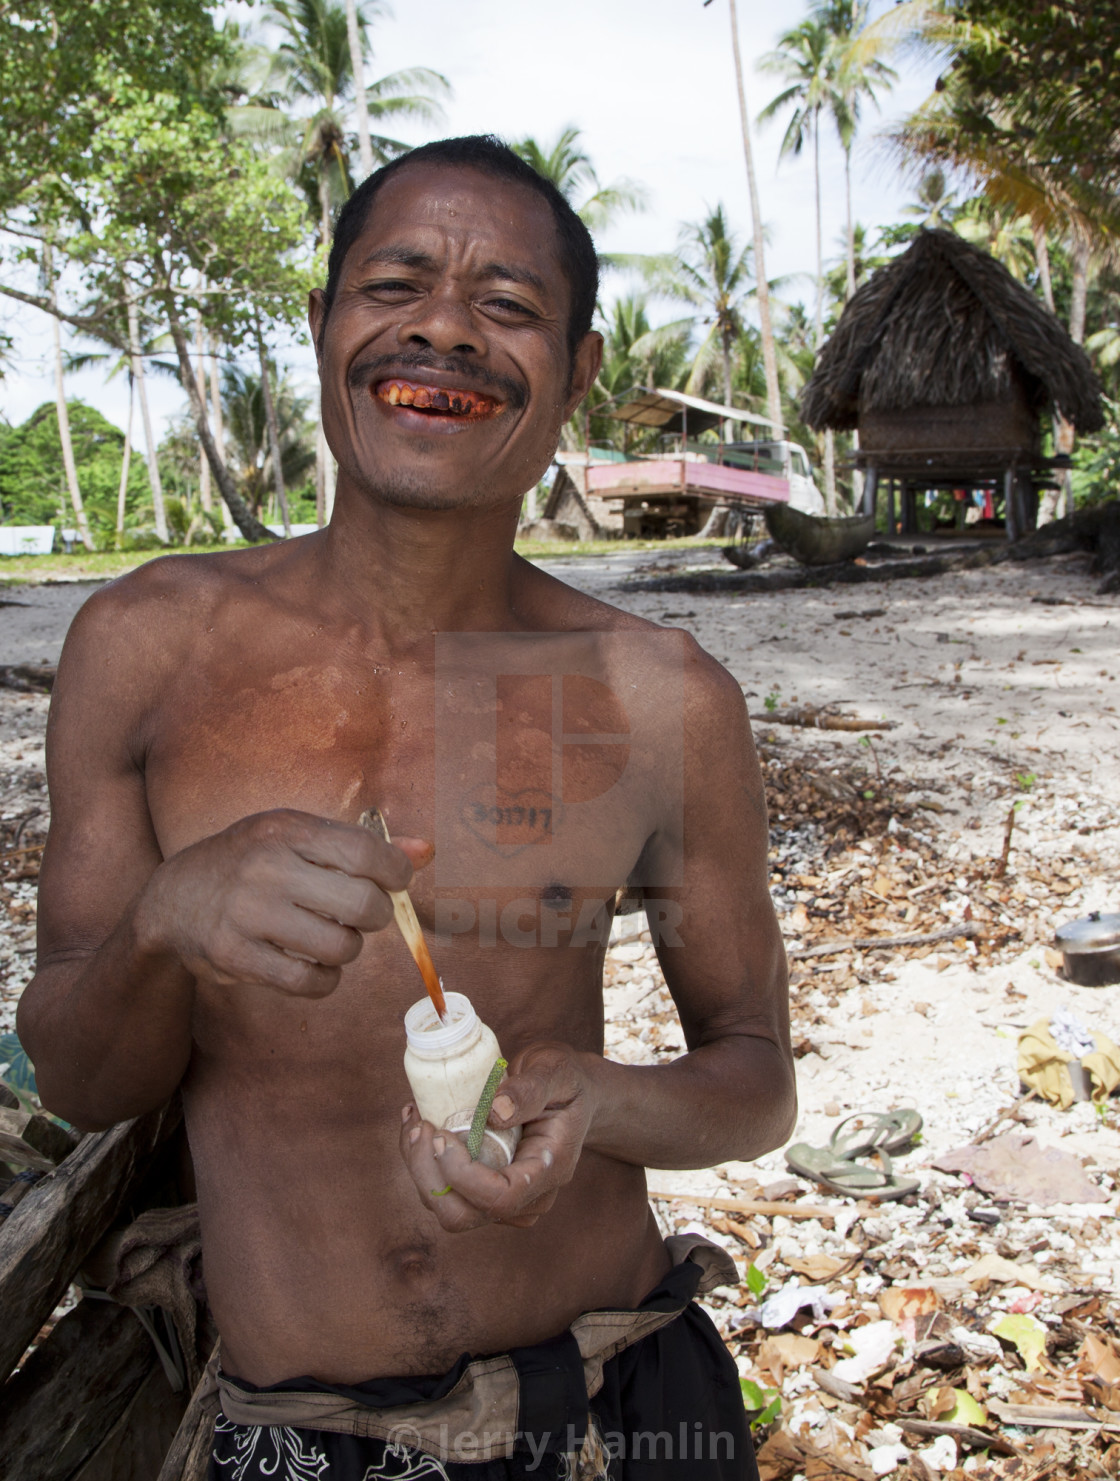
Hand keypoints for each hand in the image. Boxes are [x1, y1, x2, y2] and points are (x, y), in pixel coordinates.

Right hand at [138, 808, 431, 998]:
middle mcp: (266, 867)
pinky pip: (309, 982)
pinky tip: (314, 965)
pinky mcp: (234, 956)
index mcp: (286, 829)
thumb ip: (362, 845)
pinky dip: (324, 980)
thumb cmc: (254, 861)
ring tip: (331, 936)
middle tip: (362, 914)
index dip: (395, 872)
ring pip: (341, 948)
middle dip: (377, 915)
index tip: (395, 881)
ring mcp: (247, 913)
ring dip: (348, 949)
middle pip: (363, 904)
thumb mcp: (298, 836)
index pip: (364, 851)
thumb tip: (426, 853)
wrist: (173, 897)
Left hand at [400, 1042, 596, 1231]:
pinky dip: (424, 1163)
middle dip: (430, 1175)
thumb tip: (496, 1112)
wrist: (571, 1094)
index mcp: (550, 1170)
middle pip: (464, 1215)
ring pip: (448, 1208)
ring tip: (415, 1119)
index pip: (501, 1198)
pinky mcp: (485, 1192)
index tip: (442, 1134)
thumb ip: (531, 1089)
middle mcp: (528, 1197)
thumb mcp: (556, 1072)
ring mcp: (506, 1200)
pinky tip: (420, 1125)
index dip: (463, 1176)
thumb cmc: (565, 1081)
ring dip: (420, 1167)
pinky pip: (446, 1192)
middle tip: (420, 1126)